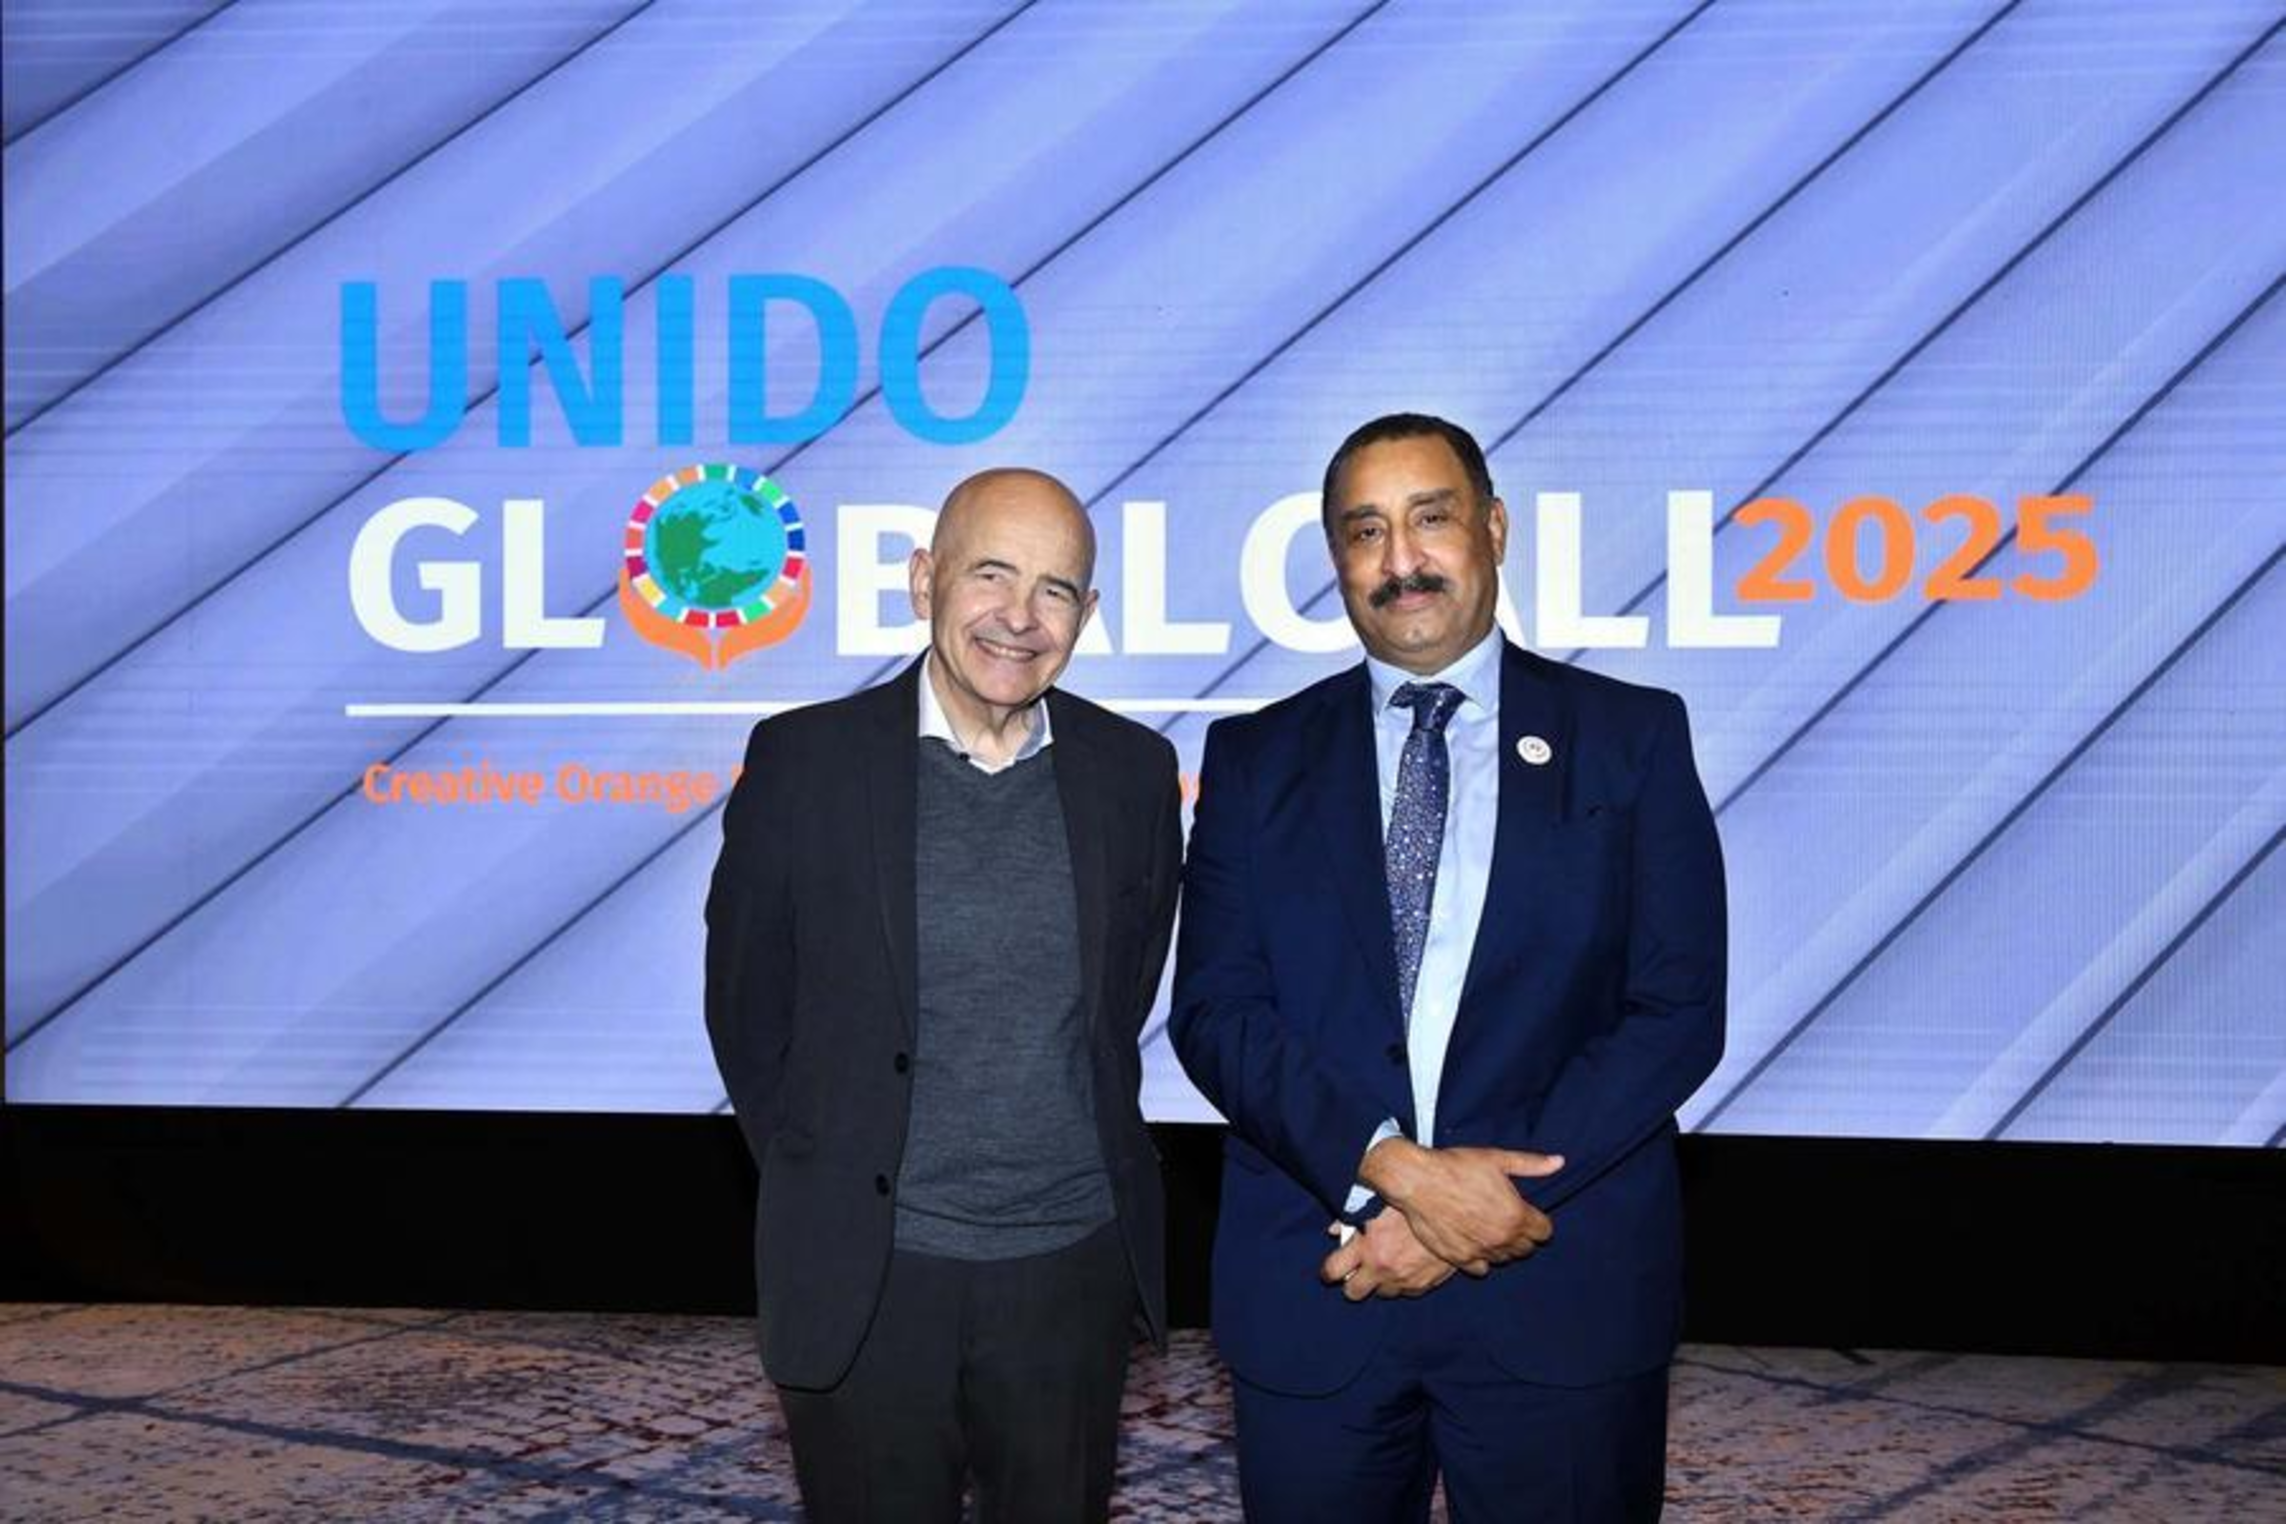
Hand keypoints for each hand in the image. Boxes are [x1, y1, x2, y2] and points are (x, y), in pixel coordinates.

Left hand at [1320, 1213, 1455, 1301]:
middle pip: (1353, 1293)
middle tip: (1356, 1273)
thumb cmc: (1414, 1200)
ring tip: (1385, 1264)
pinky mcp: (1423, 1284)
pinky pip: (1406, 1292)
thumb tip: (1334, 1229)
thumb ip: (1352, 1216)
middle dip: (1352, 1284)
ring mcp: (1404, 1280)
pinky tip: (1407, 1265)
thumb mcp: (1378, 1201)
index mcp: (1367, 1247)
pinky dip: (1403, 1282)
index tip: (1330, 1271)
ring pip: (1382, 1293)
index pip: (1332, 1272)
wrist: (1455, 1210)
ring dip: (1380, 1282)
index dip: (1328, 1272)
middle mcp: (1383, 1267)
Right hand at [1358, 1138, 1560, 1274]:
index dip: (1538, 1221)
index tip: (1528, 1214)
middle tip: (1508, 1219)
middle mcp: (1501, 1238)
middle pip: (1526, 1248)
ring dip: (1503, 1247)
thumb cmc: (1456, 1167)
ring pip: (1504, 1259)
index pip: (1544, 1232)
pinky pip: (1481, 1268)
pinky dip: (1481, 1258)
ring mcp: (1480, 1251)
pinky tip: (1475, 1243)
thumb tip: (1559, 1162)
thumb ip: (1531, 1165)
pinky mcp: (1459, 1258)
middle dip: (1522, 1235)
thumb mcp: (1497, 1159)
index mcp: (1516, 1215)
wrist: (1417, 1180)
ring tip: (1491, 1229)